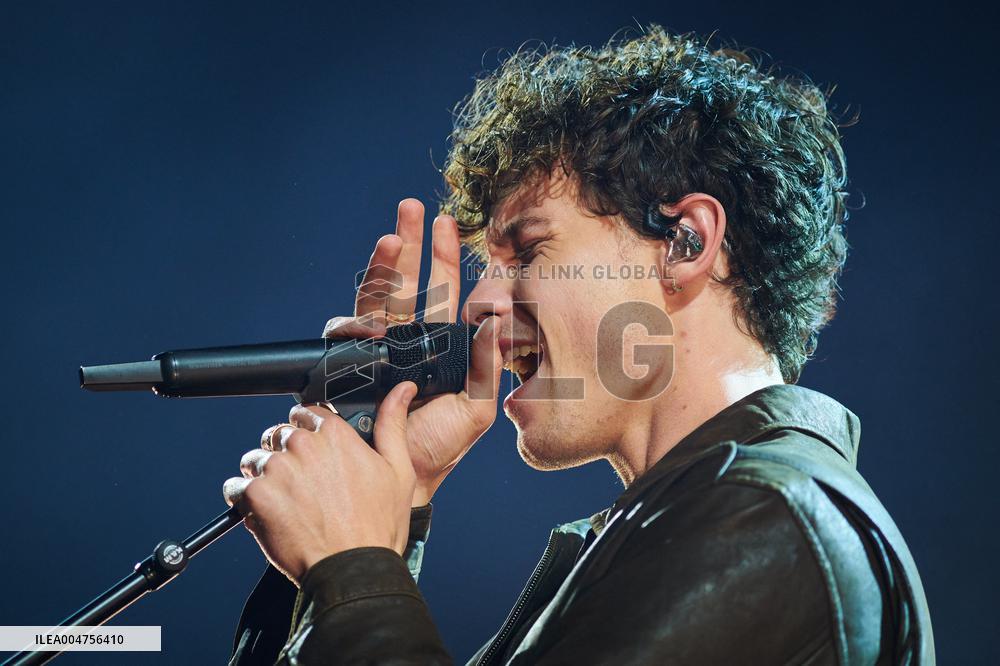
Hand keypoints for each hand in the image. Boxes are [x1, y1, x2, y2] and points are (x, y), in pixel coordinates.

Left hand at [222, 381, 418, 584]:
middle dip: (285, 453)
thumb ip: (392, 422)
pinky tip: (266, 514)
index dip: (309, 430)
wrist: (353, 570)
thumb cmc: (378, 526)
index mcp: (335, 434)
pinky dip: (244, 501)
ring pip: (255, 460)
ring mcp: (277, 469)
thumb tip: (402, 390)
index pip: (307, 412)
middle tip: (301, 484)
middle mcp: (302, 445)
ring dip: (264, 476)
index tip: (313, 451)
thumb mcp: (398, 469)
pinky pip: (235, 488)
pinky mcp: (256, 496)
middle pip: (278, 434)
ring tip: (285, 503)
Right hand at [323, 199, 501, 504]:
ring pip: (379, 296)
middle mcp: (405, 342)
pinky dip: (357, 315)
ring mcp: (375, 349)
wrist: (395, 478)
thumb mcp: (476, 409)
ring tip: (393, 236)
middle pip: (408, 282)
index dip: (445, 259)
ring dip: (385, 264)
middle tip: (414, 207)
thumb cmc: (436, 449)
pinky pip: (348, 329)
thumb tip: (494, 320)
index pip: (442, 293)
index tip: (450, 226)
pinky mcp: (348, 362)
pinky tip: (372, 310)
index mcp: (437, 347)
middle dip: (411, 243)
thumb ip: (486, 366)